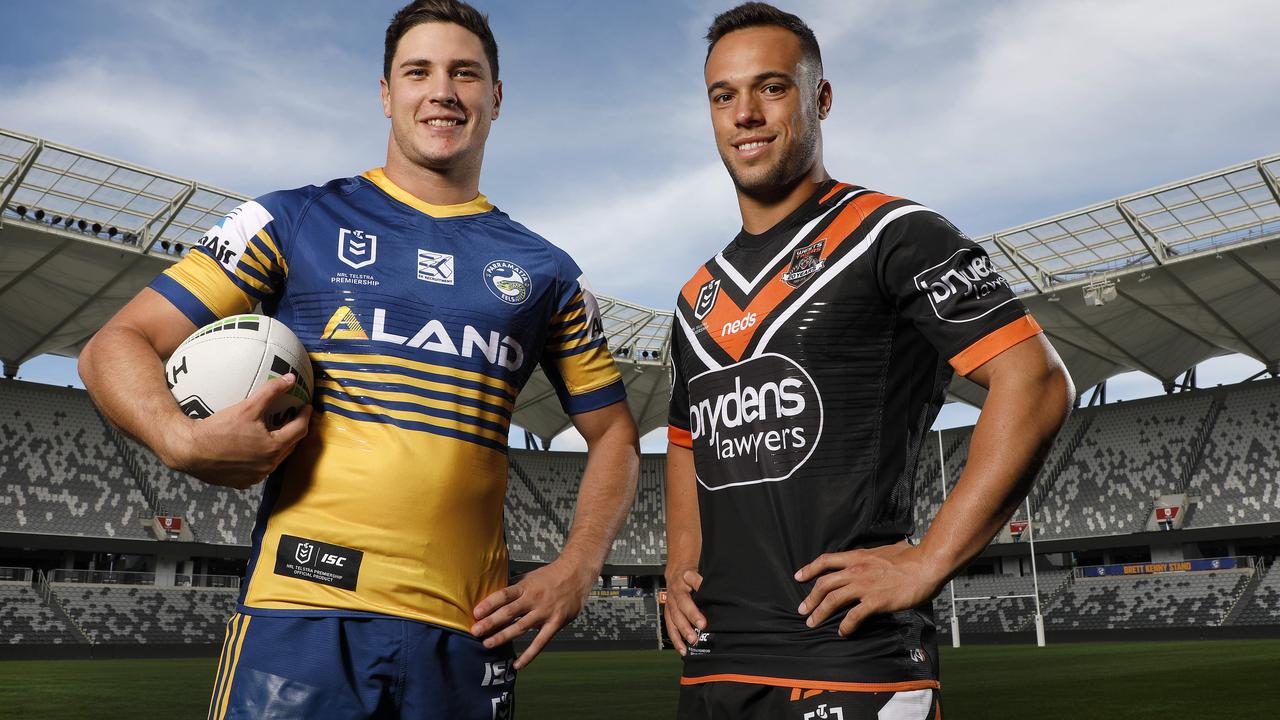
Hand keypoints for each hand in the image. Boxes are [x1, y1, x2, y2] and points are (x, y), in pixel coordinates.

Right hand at [164, 374, 311, 488]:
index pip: (299, 430)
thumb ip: (271, 392)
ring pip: (275, 459)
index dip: (305, 417)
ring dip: (279, 446)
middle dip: (295, 431)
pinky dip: (262, 458)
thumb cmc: (219, 428)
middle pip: (290, 446)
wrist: (189, 450)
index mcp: (274, 448)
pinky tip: (256, 449)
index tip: (306, 407)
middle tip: (294, 418)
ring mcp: (256, 477)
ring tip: (278, 432)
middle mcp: (268, 466)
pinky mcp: (242, 483)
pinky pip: (258, 469)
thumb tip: (290, 378)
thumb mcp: (247, 407)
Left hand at [470, 558, 596, 669]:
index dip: (489, 603)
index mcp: (526, 586)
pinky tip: (517, 664)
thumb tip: (492, 595)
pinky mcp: (556, 623)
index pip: (504, 595)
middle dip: (490, 623)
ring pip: (521, 627)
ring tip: (487, 644)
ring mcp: (545, 612)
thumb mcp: (530, 576)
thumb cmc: (550, 575)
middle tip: (475, 632)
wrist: (577, 573)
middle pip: (509, 612)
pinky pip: (541, 642)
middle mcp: (534, 599)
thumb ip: (513, 587)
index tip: (476, 612)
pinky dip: (529, 655)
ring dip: (503, 637)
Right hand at [662, 566, 705, 656]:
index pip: (692, 580)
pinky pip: (670, 626)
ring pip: (675, 617)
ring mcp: (670, 603)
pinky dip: (676, 639)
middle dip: (692, 615)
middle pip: (682, 604)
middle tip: (702, 625)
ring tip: (692, 640)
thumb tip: (719, 587)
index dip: (699, 586)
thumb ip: (706, 577)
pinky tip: (682, 648)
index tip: (707, 595)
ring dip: (683, 630)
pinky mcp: (668, 613)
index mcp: (684, 577)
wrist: (675, 572)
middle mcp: (675, 591)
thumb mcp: (700, 569)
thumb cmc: (691, 572)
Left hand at [794, 542, 941, 636]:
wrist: (926, 565)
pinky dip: (845, 626)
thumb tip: (874, 557)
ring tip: (812, 622)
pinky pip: (853, 617)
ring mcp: (864, 586)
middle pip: (824, 584)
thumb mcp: (884, 550)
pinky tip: (843, 632)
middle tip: (802, 610)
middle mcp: (856, 570)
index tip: (799, 576)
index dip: (809, 569)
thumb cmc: (910, 558)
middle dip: (810, 598)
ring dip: (820, 613)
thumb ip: (873, 556)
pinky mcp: (875, 601)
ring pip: (833, 600)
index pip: (826, 560)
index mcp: (857, 556)